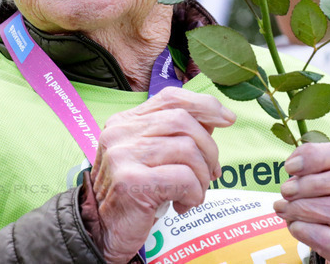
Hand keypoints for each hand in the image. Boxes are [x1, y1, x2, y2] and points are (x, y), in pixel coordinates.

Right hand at [91, 88, 235, 262]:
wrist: (102, 231)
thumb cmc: (135, 194)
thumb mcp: (152, 158)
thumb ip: (177, 136)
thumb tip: (215, 119)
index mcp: (124, 122)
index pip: (170, 98)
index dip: (203, 104)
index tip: (227, 118)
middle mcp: (120, 133)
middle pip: (183, 121)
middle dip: (209, 148)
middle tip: (212, 173)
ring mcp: (122, 155)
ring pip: (187, 149)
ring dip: (202, 177)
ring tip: (194, 194)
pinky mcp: (131, 181)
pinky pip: (184, 178)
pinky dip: (194, 194)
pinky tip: (183, 205)